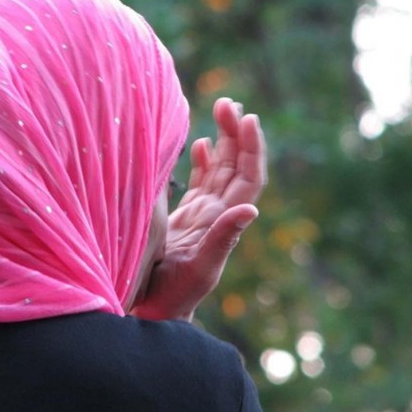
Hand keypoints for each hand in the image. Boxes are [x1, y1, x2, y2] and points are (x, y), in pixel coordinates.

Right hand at [131, 97, 267, 320]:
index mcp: (224, 221)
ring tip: (223, 108)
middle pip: (235, 166)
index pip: (248, 178)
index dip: (252, 149)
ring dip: (224, 140)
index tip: (249, 118)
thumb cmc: (176, 294)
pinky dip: (204, 160)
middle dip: (237, 133)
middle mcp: (218, 213)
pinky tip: (201, 143)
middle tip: (230, 102)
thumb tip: (251, 211)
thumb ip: (223, 239)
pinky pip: (201, 182)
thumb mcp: (201, 269)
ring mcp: (203, 213)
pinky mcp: (186, 216)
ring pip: (220, 169)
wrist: (158, 309)